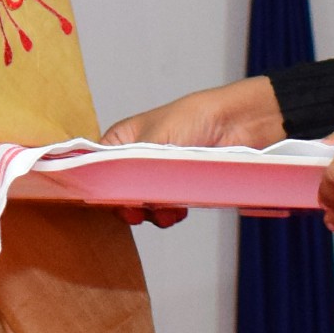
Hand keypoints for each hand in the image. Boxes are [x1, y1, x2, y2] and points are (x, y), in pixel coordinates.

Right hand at [101, 76, 289, 225]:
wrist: (236, 125)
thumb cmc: (192, 118)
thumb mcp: (153, 138)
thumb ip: (129, 165)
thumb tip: (114, 190)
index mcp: (121, 139)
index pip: (97, 168)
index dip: (101, 187)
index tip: (112, 202)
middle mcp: (135, 158)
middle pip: (119, 191)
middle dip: (131, 205)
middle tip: (139, 212)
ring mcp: (156, 174)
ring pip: (142, 204)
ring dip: (152, 212)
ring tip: (166, 211)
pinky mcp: (177, 187)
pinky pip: (164, 209)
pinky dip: (169, 213)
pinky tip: (178, 210)